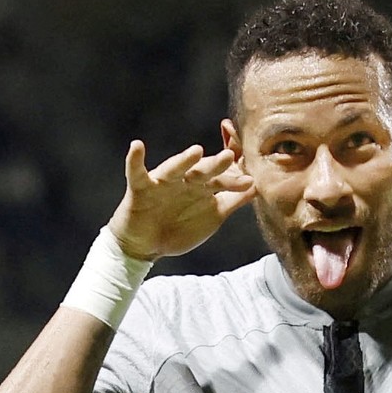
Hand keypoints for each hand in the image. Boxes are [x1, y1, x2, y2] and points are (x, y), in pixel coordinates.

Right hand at [108, 140, 256, 259]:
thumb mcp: (213, 215)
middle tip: (230, 156)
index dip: (235, 165)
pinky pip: (136, 171)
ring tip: (196, 151)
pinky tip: (137, 146)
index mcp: (204, 185)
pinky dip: (134, 159)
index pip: (221, 171)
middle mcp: (185, 179)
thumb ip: (233, 200)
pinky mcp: (141, 187)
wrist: (147, 245)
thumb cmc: (181, 227)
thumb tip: (257, 185)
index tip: (251, 161)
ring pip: (175, 168)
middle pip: (202, 170)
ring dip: (183, 160)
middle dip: (215, 164)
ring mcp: (164, 182)